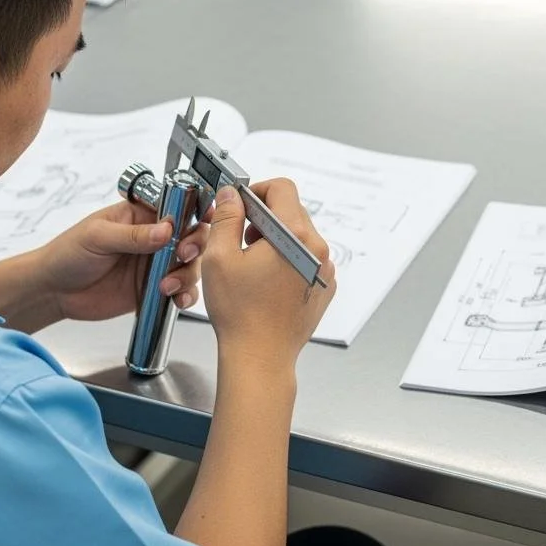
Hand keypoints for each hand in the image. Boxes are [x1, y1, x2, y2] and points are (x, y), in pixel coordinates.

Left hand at [35, 200, 207, 321]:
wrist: (53, 292)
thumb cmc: (67, 253)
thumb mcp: (97, 237)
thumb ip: (132, 235)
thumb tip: (166, 230)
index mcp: (141, 215)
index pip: (177, 206)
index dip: (195, 210)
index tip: (204, 218)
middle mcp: (154, 238)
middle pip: (192, 236)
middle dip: (196, 244)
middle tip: (185, 254)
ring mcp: (156, 265)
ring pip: (190, 265)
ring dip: (188, 274)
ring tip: (168, 285)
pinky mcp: (154, 290)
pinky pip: (180, 291)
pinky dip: (185, 295)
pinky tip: (177, 299)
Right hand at [200, 180, 335, 374]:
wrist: (260, 357)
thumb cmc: (240, 313)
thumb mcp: (220, 257)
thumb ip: (227, 217)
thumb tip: (232, 194)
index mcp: (296, 236)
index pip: (282, 188)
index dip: (257, 190)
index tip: (241, 206)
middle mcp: (318, 250)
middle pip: (292, 212)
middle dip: (264, 218)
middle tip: (240, 240)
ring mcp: (325, 269)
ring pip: (299, 237)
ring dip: (276, 240)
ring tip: (251, 264)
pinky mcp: (324, 287)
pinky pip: (306, 260)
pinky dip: (287, 261)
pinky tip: (266, 282)